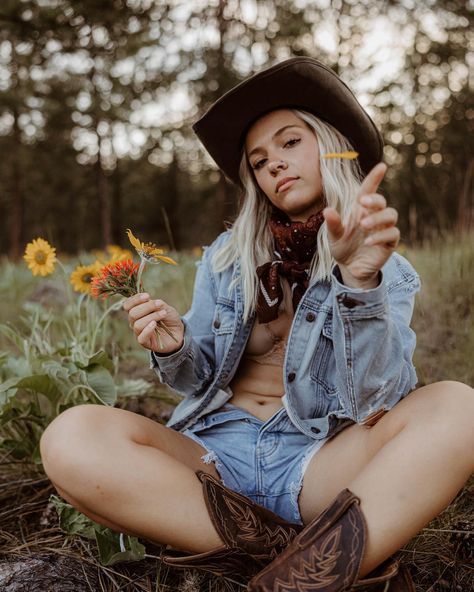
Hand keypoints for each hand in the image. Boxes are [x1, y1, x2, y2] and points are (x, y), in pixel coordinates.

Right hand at [123, 293, 184, 353]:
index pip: (128, 305)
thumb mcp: (165, 308)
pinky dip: (148, 329)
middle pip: (132, 313)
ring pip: (137, 324)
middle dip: (147, 307)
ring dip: (152, 317)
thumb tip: (149, 301)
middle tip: (160, 304)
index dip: (135, 299)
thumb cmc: (169, 318)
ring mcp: (139, 332)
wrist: (179, 332)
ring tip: (163, 313)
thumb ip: (156, 304)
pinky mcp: (144, 342)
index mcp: (137, 311)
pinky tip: (155, 324)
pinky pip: (141, 337)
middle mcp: (135, 322)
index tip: (147, 296)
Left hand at [323, 162, 399, 288]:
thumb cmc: (342, 247)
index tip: (381, 166)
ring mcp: (383, 229)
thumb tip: (327, 210)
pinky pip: (392, 234)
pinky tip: (368, 241)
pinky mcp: (389, 243)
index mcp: (360, 210)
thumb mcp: (333, 236)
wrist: (349, 269)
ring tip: (363, 226)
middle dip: (374, 199)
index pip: (368, 190)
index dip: (375, 178)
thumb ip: (333, 224)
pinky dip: (380, 236)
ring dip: (378, 218)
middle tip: (361, 202)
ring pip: (391, 215)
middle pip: (381, 201)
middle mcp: (374, 216)